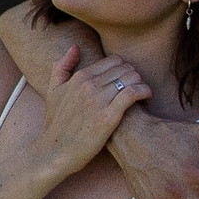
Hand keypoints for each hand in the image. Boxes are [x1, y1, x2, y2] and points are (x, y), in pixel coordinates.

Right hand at [33, 38, 149, 180]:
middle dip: (134, 75)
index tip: (127, 80)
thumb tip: (75, 47)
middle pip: (125, 68)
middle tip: (136, 88)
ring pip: (132, 78)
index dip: (124, 69)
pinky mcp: (109, 116)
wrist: (55, 152)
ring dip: (141, 83)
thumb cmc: (56, 124)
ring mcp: (99, 100)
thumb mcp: (53, 91)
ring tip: (142, 94)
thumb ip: (62, 66)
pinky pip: (133, 93)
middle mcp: (90, 85)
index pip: (113, 61)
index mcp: (80, 77)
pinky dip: (144, 91)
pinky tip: (146, 97)